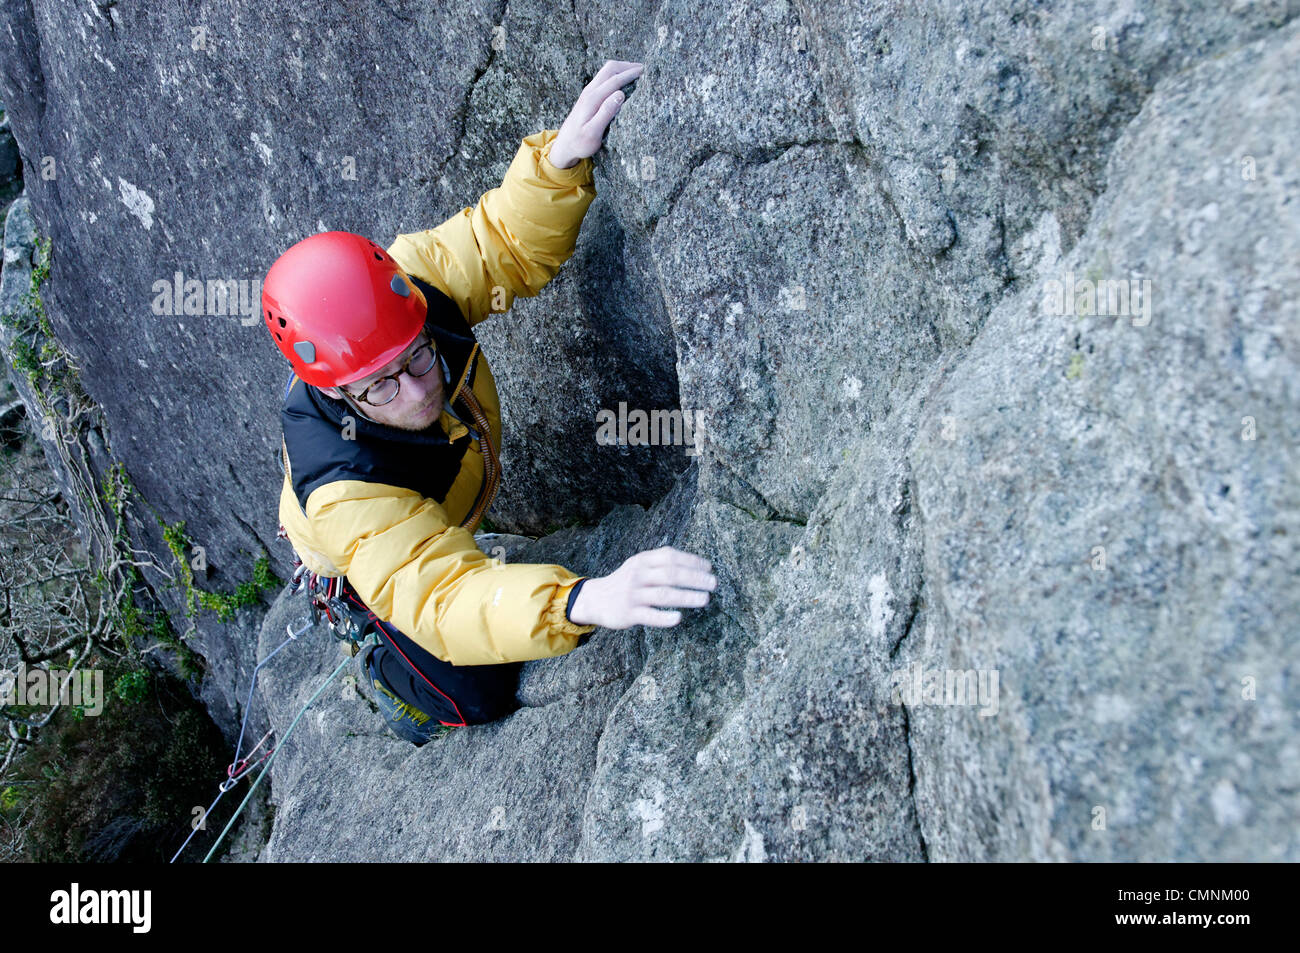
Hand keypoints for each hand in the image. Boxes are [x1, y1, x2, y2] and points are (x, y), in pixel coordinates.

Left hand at [548, 59, 643, 168]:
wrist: (564, 145)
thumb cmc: (580, 142)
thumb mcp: (593, 133)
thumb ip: (606, 112)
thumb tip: (620, 94)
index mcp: (592, 99)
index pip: (615, 80)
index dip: (630, 74)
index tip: (645, 72)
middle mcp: (590, 91)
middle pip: (610, 68)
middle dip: (628, 66)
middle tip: (644, 69)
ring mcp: (589, 91)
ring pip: (607, 71)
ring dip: (623, 68)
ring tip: (638, 72)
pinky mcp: (589, 95)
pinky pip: (605, 77)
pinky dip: (617, 74)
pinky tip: (625, 80)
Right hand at [569, 546, 716, 628]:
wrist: (596, 599)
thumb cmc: (626, 582)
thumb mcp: (639, 565)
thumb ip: (661, 562)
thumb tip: (694, 563)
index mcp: (643, 560)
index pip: (670, 557)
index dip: (692, 561)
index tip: (709, 568)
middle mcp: (638, 575)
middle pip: (671, 574)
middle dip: (695, 578)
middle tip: (713, 583)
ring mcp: (633, 594)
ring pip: (663, 594)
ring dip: (687, 596)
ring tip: (704, 599)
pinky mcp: (629, 613)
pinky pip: (649, 615)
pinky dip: (664, 617)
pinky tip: (679, 618)